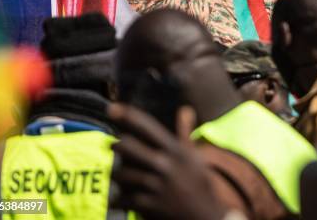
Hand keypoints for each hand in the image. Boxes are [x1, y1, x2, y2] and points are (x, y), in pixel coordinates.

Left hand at [109, 103, 224, 219]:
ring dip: (116, 172)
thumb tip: (185, 110)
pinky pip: (121, 197)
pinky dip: (118, 197)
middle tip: (115, 147)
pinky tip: (121, 196)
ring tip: (120, 173)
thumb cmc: (199, 183)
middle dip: (117, 146)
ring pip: (120, 172)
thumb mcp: (195, 156)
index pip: (147, 126)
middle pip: (126, 146)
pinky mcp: (146, 204)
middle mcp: (164, 164)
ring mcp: (154, 185)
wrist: (204, 216)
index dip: (127, 115)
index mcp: (175, 150)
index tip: (112, 108)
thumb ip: (185, 133)